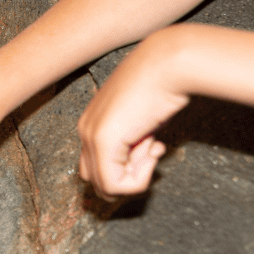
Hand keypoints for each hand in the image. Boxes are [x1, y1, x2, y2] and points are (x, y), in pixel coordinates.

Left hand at [77, 35, 186, 199]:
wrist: (168, 65)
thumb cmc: (161, 89)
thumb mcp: (142, 122)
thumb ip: (132, 143)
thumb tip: (134, 165)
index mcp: (91, 124)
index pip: (96, 169)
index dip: (128, 169)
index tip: (150, 148)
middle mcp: (85, 130)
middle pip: (97, 181)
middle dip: (128, 177)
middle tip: (151, 151)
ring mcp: (91, 135)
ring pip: (106, 188)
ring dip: (135, 177)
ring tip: (151, 145)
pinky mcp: (103, 140)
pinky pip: (115, 185)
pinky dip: (140, 178)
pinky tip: (153, 147)